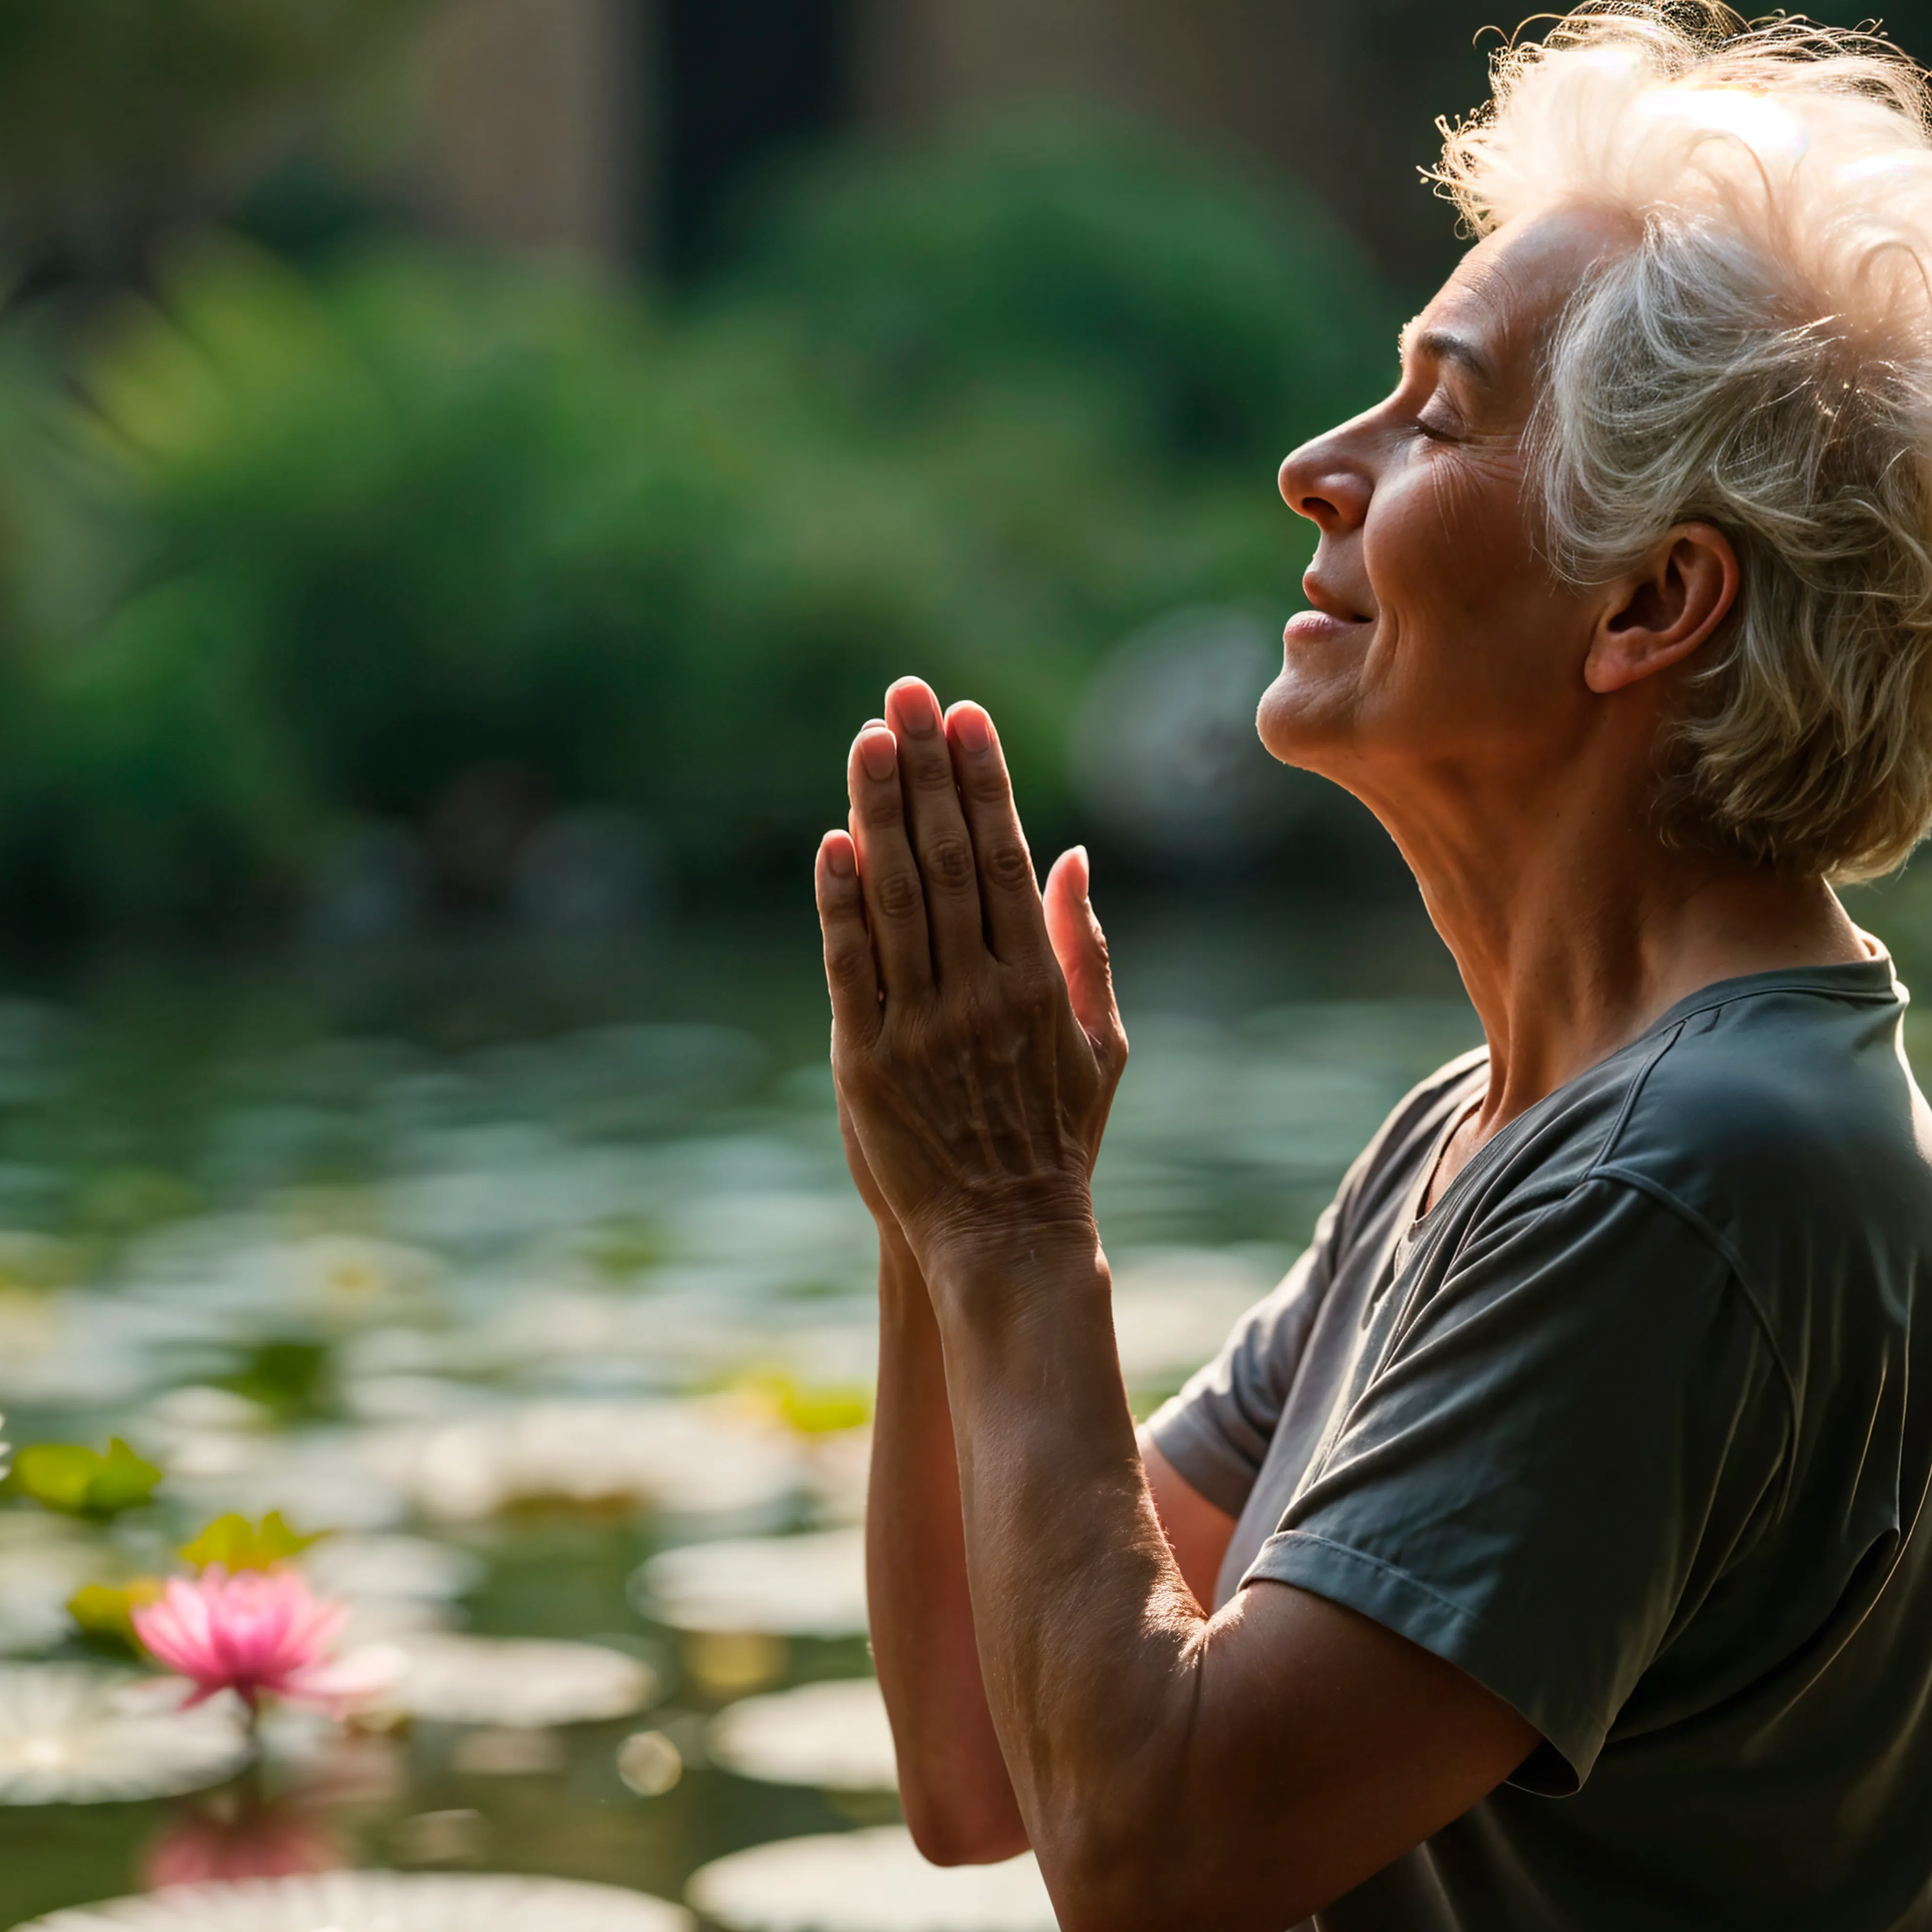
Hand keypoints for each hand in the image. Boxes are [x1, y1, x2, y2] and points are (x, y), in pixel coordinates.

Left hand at [817, 677, 1129, 1283]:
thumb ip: (1084, 949)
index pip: (1004, 856)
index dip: (982, 781)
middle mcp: (981, 993)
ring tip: (868, 739)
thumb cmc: (1056, 1140)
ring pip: (895, 898)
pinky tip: (831, 842)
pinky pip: (850, 968)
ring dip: (879, 812)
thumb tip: (1074, 856)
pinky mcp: (866, 1063)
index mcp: (1038, 983)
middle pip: (947, 859)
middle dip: (928, 770)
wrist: (1006, 1236)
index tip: (964, 716)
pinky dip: (838, 904)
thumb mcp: (1100, 1045)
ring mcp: (921, 1026)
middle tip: (908, 694)